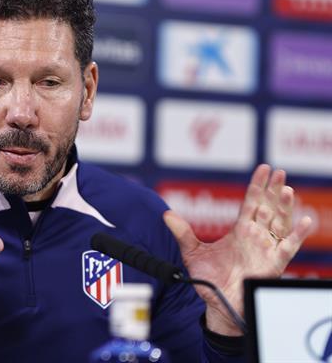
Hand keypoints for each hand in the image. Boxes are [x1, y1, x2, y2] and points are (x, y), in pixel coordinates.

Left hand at [163, 164, 313, 334]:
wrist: (218, 303)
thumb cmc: (209, 279)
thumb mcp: (192, 252)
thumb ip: (182, 233)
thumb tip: (166, 215)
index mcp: (240, 230)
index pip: (251, 202)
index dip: (257, 185)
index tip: (264, 168)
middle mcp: (256, 236)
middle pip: (268, 207)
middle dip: (274, 190)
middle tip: (279, 172)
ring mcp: (267, 248)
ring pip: (280, 223)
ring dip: (285, 207)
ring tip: (287, 190)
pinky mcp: (274, 263)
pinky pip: (289, 247)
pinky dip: (298, 235)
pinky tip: (305, 221)